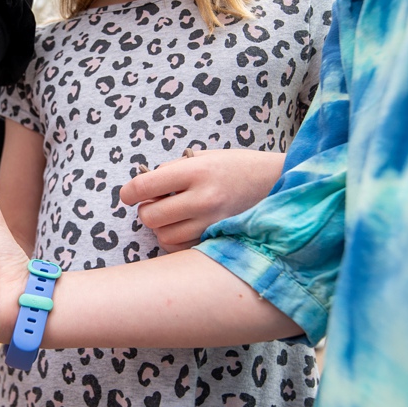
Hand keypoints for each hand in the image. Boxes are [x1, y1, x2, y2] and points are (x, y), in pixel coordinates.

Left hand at [119, 149, 286, 251]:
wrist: (278, 183)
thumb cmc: (237, 166)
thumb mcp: (205, 157)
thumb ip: (173, 170)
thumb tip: (144, 185)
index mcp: (196, 172)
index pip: (144, 186)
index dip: (129, 192)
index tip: (129, 194)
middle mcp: (202, 199)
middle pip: (150, 217)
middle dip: (147, 210)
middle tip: (156, 204)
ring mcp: (211, 222)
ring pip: (164, 236)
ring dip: (161, 227)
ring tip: (174, 215)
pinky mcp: (218, 238)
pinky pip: (181, 249)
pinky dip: (176, 240)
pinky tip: (185, 228)